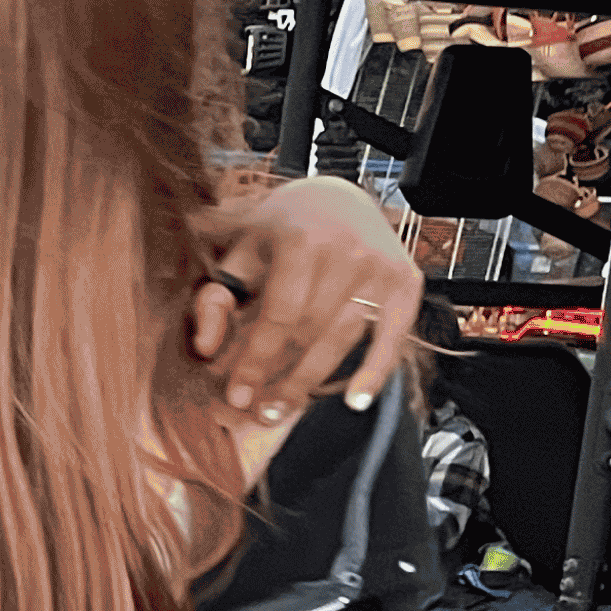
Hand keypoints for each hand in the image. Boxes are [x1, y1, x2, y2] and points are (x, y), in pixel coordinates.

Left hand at [195, 176, 422, 419]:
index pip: (279, 314)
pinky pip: (393, 335)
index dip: (257, 359)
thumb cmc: (278, 231)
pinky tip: (355, 401)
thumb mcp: (239, 250)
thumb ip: (216, 294)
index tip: (236, 394)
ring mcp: (381, 266)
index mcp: (302, 239)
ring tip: (283, 411)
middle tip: (258, 413)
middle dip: (281, 377)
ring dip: (313, 381)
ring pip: (344, 338)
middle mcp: (347, 251)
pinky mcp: (406, 280)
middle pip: (311, 331)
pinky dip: (377, 371)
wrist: (339, 197)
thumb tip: (204, 348)